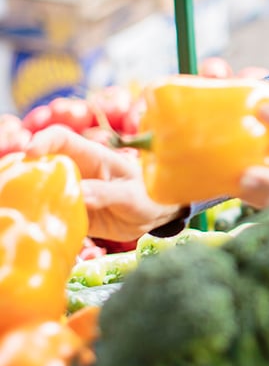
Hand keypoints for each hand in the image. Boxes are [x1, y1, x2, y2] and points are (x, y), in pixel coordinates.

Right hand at [26, 125, 180, 241]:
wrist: (153, 215)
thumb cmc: (147, 196)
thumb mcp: (132, 195)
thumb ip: (108, 194)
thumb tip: (80, 193)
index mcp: (93, 157)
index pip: (63, 138)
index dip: (44, 140)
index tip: (30, 152)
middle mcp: (76, 171)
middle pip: (42, 164)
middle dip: (25, 172)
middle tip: (19, 189)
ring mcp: (70, 191)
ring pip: (41, 189)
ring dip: (30, 198)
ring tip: (27, 210)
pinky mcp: (69, 212)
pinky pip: (49, 213)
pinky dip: (41, 218)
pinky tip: (41, 227)